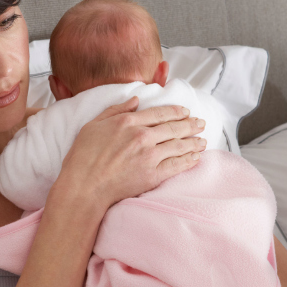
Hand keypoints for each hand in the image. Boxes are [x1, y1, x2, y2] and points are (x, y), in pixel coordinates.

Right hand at [57, 97, 206, 210]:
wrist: (84, 186)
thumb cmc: (83, 157)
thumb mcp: (93, 125)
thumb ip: (115, 110)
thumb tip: (136, 100)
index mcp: (127, 121)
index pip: (159, 113)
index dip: (176, 111)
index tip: (186, 111)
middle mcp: (141, 136)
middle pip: (173, 127)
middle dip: (191, 124)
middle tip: (201, 124)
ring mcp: (149, 156)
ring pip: (179, 145)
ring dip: (194, 142)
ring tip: (203, 141)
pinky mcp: (153, 175)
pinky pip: (177, 165)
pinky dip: (189, 160)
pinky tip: (196, 158)